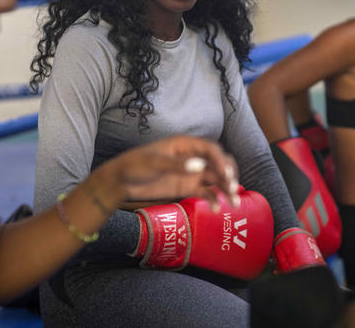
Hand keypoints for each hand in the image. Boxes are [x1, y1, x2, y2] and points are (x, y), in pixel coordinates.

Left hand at [102, 135, 239, 209]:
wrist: (121, 182)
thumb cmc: (135, 165)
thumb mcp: (154, 163)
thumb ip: (176, 165)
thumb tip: (199, 166)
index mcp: (185, 145)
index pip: (211, 149)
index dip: (221, 160)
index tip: (225, 174)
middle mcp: (193, 157)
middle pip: (218, 163)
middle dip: (229, 175)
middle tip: (233, 189)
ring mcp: (191, 173)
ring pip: (216, 179)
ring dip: (226, 189)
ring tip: (234, 204)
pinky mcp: (187, 187)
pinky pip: (206, 192)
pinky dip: (213, 199)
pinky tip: (216, 209)